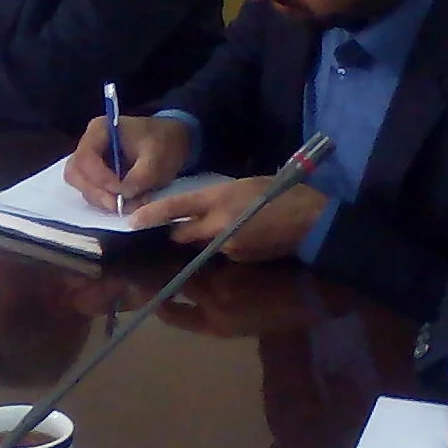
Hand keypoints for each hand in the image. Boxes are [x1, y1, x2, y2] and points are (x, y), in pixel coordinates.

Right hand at [64, 113, 191, 210]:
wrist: (174, 141)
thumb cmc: (164, 143)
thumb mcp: (157, 159)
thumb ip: (139, 177)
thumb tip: (122, 198)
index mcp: (100, 130)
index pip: (85, 157)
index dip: (99, 178)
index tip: (121, 191)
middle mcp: (89, 144)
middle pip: (75, 173)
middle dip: (95, 192)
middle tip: (117, 206)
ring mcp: (91, 160)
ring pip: (81, 185)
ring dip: (101, 199)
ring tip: (127, 204)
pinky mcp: (97, 174)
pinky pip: (92, 190)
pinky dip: (106, 200)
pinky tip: (126, 202)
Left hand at [131, 175, 325, 262]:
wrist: (314, 222)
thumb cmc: (284, 194)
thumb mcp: (246, 186)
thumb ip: (218, 200)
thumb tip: (198, 212)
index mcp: (220, 198)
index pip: (177, 207)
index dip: (152, 214)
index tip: (133, 220)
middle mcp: (219, 225)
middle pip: (183, 235)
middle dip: (179, 233)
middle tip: (179, 228)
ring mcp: (228, 246)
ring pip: (203, 246)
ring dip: (206, 241)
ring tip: (227, 230)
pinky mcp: (239, 260)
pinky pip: (222, 255)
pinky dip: (225, 249)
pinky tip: (244, 240)